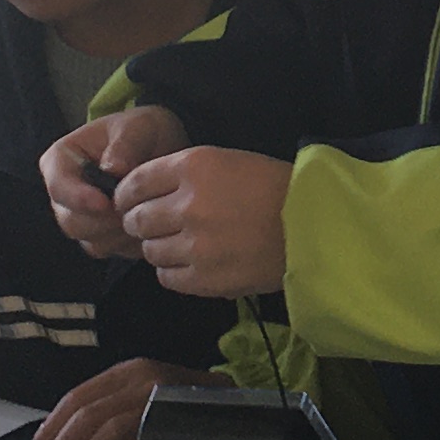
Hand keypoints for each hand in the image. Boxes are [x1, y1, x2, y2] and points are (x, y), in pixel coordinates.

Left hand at [25, 356, 224, 439]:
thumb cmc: (186, 404)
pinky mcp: (176, 425)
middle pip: (86, 415)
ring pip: (106, 431)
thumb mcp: (144, 394)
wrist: (239, 408)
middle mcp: (143, 380)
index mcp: (130, 370)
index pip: (77, 396)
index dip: (50, 426)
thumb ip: (111, 408)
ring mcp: (160, 401)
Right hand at [44, 109, 176, 259]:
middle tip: (137, 209)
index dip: (79, 199)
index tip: (106, 203)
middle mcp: (64, 191)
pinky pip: (107, 250)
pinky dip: (128, 243)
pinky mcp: (97, 234)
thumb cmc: (143, 132)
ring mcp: (79, 216)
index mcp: (61, 159)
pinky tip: (149, 226)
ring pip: (88, 240)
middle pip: (71, 220)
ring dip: (119, 233)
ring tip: (146, 213)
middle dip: (105, 220)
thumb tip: (113, 169)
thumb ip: (126, 144)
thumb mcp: (139, 126)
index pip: (57, 186)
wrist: (160, 149)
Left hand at [112, 145, 294, 294]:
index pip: (134, 183)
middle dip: (139, 223)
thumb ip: (182, 174)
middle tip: (154, 226)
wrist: (313, 225)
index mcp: (193, 167)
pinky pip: (166, 277)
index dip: (126, 195)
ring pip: (149, 250)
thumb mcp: (226, 161)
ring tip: (181, 244)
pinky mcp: (205, 278)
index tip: (129, 203)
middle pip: (136, 220)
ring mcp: (195, 244)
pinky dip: (173, 270)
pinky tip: (192, 262)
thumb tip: (139, 194)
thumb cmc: (272, 188)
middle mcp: (188, 204)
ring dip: (159, 247)